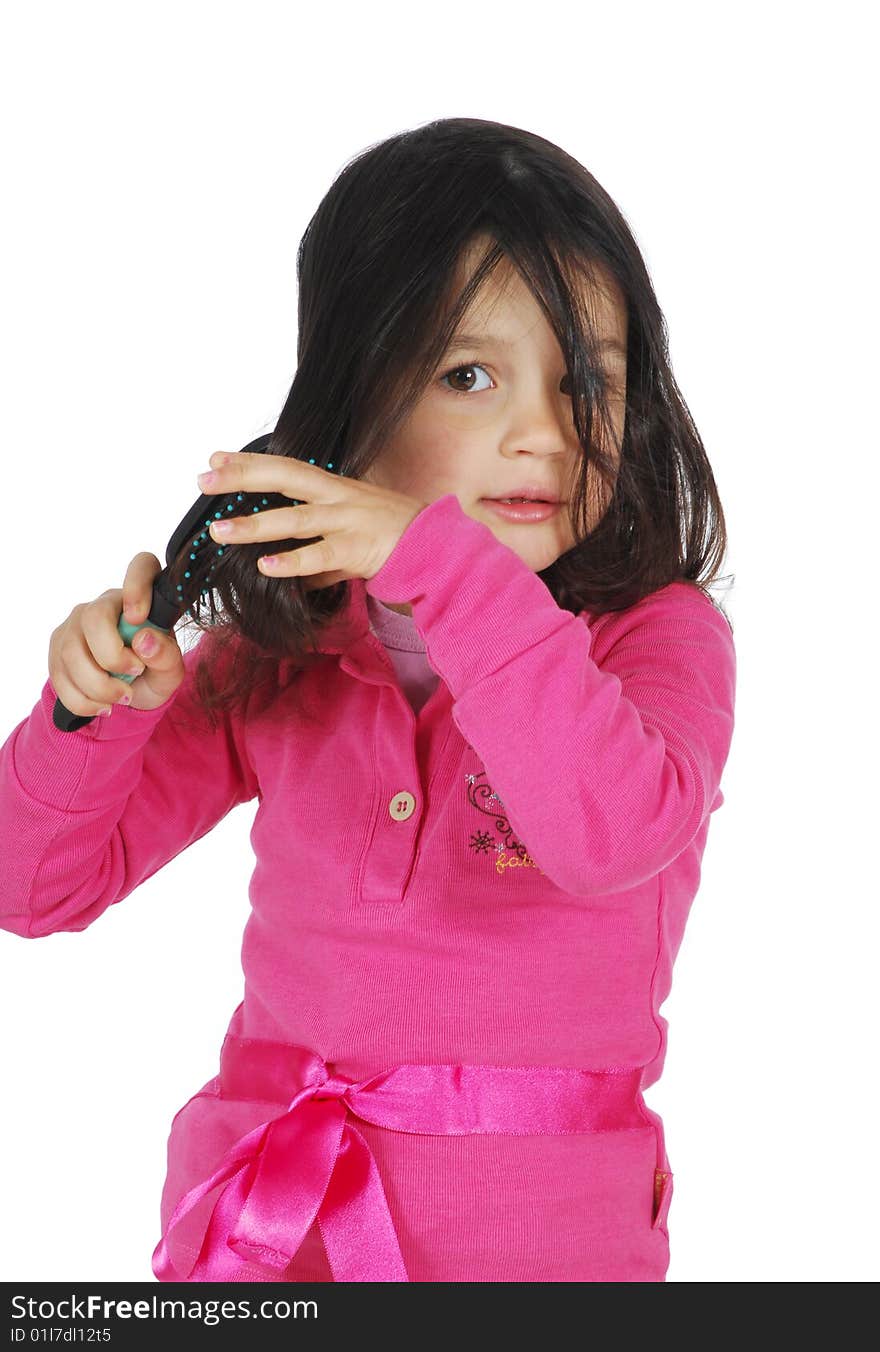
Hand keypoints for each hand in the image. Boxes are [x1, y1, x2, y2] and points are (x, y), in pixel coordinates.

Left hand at [197, 451, 426, 590]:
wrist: (440, 548)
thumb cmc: (395, 538)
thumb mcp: (349, 534)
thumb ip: (316, 551)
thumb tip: (285, 570)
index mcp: (335, 489)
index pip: (285, 467)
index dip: (250, 463)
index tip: (214, 460)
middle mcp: (339, 498)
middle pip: (285, 478)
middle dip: (243, 477)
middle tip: (204, 480)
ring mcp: (349, 522)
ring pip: (295, 520)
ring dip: (255, 526)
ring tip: (220, 531)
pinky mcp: (359, 550)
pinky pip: (320, 556)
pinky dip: (292, 562)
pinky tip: (265, 566)